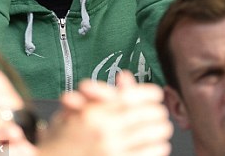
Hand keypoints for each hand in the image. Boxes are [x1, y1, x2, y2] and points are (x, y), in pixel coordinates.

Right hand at [40, 71, 172, 155]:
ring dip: (161, 130)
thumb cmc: (63, 135)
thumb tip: (126, 77)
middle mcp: (106, 129)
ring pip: (155, 133)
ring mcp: (112, 149)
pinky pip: (151, 153)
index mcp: (96, 110)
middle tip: (161, 115)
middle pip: (151, 114)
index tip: (157, 96)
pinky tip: (160, 145)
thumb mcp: (78, 108)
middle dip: (158, 113)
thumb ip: (104, 93)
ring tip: (162, 130)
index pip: (136, 95)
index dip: (151, 94)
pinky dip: (159, 147)